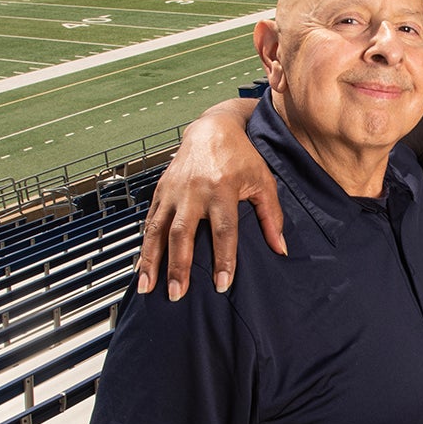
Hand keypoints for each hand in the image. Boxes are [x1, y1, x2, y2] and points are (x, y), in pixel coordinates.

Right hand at [137, 99, 284, 300]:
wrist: (212, 129)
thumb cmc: (242, 157)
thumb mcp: (263, 182)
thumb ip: (272, 216)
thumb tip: (281, 249)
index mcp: (222, 189)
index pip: (224, 231)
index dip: (224, 259)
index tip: (222, 285)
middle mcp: (194, 191)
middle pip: (184, 234)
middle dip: (179, 266)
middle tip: (178, 294)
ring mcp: (173, 191)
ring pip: (158, 230)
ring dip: (151, 261)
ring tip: (147, 288)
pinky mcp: (160, 191)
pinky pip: (149, 222)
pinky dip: (144, 245)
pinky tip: (141, 268)